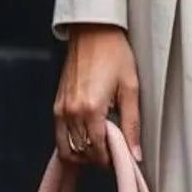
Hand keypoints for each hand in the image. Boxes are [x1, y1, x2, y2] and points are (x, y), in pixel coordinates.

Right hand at [55, 24, 140, 169]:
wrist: (93, 32)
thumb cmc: (114, 54)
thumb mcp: (130, 89)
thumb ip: (132, 124)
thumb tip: (135, 153)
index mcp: (91, 109)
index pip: (97, 149)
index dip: (109, 159)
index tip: (120, 159)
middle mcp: (71, 111)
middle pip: (81, 151)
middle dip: (96, 158)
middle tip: (112, 154)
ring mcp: (60, 107)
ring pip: (66, 147)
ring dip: (82, 153)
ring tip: (99, 147)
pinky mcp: (56, 103)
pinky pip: (59, 133)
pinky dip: (71, 142)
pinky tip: (86, 138)